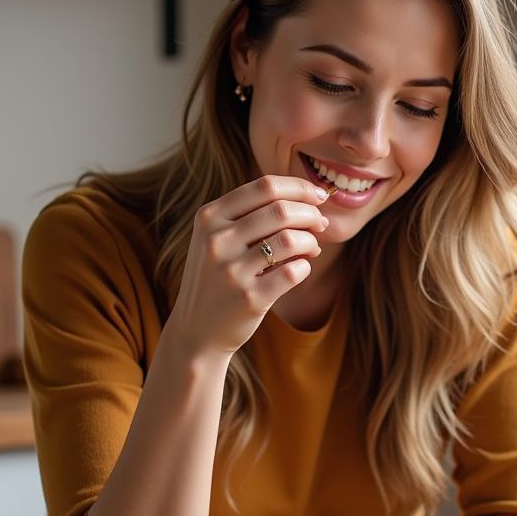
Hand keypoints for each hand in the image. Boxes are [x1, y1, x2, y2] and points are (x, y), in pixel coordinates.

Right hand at [169, 176, 329, 360]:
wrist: (195, 330)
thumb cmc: (217, 277)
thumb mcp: (218, 238)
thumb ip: (254, 214)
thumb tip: (313, 202)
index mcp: (209, 216)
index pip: (265, 186)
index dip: (300, 188)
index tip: (320, 196)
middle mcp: (217, 240)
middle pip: (281, 210)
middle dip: (311, 214)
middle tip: (320, 225)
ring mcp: (231, 270)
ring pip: (291, 239)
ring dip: (311, 241)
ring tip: (311, 249)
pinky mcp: (249, 298)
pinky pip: (294, 271)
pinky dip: (305, 267)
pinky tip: (299, 269)